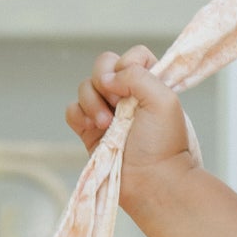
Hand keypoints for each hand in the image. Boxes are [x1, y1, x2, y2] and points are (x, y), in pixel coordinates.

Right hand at [66, 49, 192, 191]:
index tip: (136, 87)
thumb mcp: (164, 99)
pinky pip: (72, 110)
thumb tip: (108, 78)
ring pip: (84, 87)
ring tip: (106, 125)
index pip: (132, 56)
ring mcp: (106, 112)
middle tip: (118, 105)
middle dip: (105, 81)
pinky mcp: (89, 131)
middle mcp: (126, 95)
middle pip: (102, 66)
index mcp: (149, 84)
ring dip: (92, 102)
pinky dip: (78, 115)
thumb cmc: (164, 144)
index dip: (129, 65)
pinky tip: (93, 129)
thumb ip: (138, 74)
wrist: (152, 181)